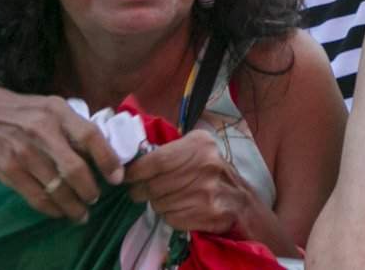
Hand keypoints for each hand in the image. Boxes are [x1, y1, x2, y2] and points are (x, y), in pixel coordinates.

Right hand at [0, 84, 124, 222]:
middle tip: (95, 198)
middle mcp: (41, 130)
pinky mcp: (8, 170)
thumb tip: (102, 151)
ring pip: (57, 187)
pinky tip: (59, 212)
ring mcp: (23, 152)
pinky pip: (36, 196)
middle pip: (75, 168)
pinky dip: (52, 209)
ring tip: (81, 213)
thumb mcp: (47, 106)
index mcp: (56, 110)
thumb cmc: (18, 111)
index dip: (107, 159)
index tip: (117, 177)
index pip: (90, 136)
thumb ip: (71, 126)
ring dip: (73, 205)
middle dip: (90, 189)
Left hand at [122, 128, 267, 237]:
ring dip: (156, 203)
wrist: (238, 199)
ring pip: (159, 203)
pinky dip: (168, 214)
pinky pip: (169, 217)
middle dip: (141, 190)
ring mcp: (204, 192)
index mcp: (199, 145)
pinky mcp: (204, 214)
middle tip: (139, 190)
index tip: (126, 175)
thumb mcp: (197, 146)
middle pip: (154, 185)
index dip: (136, 171)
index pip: (156, 160)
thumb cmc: (211, 169)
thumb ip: (170, 148)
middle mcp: (203, 167)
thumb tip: (137, 158)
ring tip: (166, 197)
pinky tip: (179, 208)